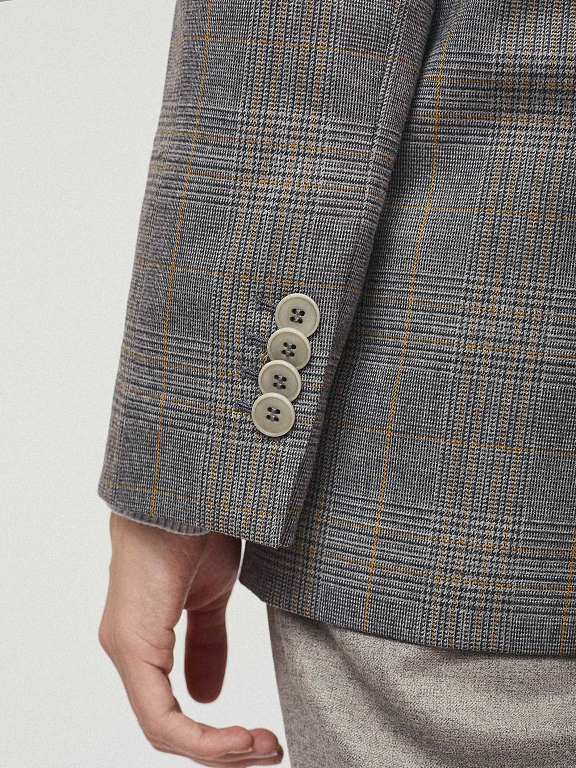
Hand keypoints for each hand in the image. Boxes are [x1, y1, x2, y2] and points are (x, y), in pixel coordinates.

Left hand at [98, 512, 283, 765]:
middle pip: (166, 729)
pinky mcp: (133, 645)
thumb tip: (208, 696)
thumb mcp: (212, 595)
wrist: (187, 487)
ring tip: (263, 747)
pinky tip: (239, 738)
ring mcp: (126, 649)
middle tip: (269, 751)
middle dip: (222, 751)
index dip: (216, 736)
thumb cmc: (194, 526)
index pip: (170, 711)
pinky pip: (160, 716)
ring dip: (217, 750)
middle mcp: (127, 650)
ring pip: (162, 729)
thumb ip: (207, 642)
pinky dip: (202, 738)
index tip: (262, 738)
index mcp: (144, 640)